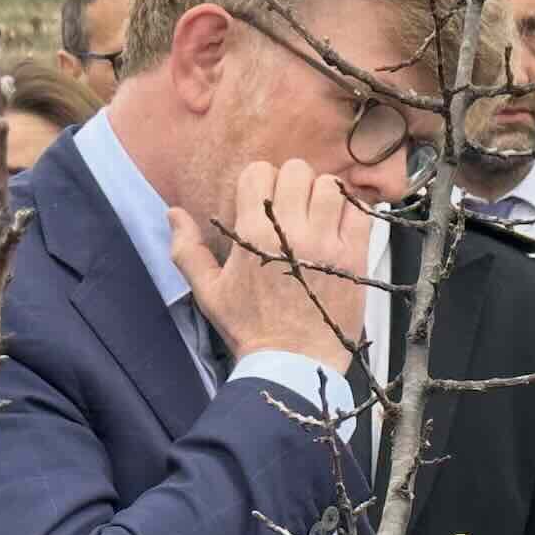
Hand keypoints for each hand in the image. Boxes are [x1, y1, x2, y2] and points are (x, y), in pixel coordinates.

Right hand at [170, 159, 370, 374]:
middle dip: (293, 184)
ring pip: (331, 186)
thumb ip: (188, 250)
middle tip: (293, 208)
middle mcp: (290, 232)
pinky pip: (361, 212)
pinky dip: (352, 213)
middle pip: (298, 170)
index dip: (261, 182)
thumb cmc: (250, 330)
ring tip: (319, 216)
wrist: (292, 364)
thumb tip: (173, 213)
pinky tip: (341, 228)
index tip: (264, 202)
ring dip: (324, 195)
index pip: (259, 172)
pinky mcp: (354, 258)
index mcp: (252, 234)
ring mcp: (326, 243)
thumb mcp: (209, 292)